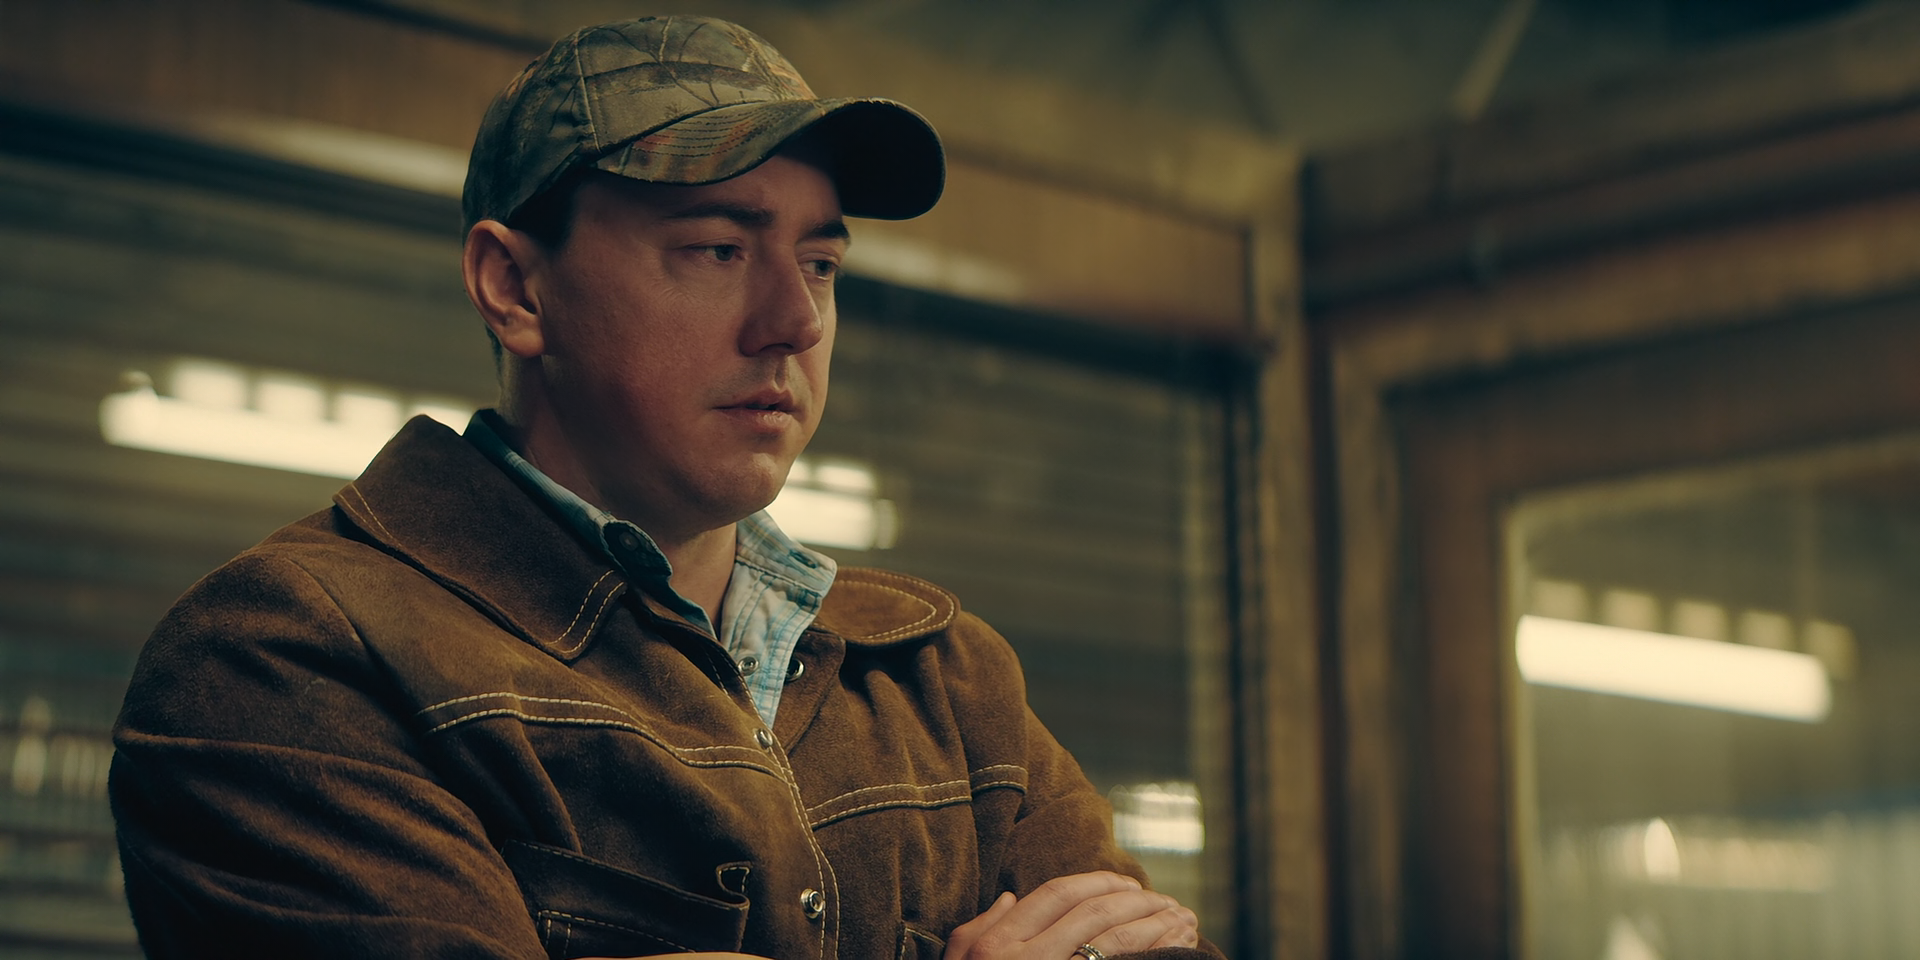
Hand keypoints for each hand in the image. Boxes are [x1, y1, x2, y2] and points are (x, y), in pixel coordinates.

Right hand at [942, 871, 1198, 959]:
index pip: (1058, 895)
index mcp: (998, 944)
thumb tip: (1011, 897)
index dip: (1098, 882)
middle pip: (1095, 913)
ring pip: (1116, 940)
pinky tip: (1174, 947)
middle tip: (1166, 899)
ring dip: (1157, 924)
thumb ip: (978, 929)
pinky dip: (1153, 953)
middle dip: (1138, 901)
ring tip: (1182, 919)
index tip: (1127, 883)